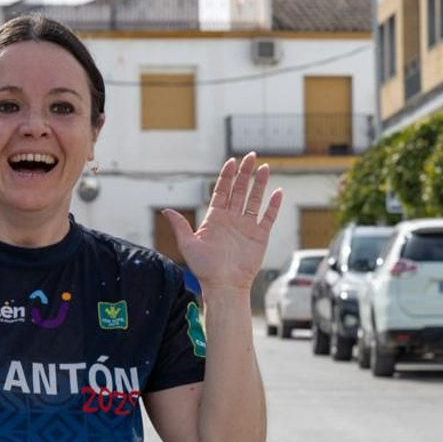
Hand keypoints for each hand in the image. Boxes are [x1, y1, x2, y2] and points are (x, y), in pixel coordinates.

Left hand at [163, 153, 283, 293]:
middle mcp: (231, 219)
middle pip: (240, 190)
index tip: (232, 161)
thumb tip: (165, 210)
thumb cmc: (205, 268)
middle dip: (245, 173)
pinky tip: (277, 192)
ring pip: (254, 200)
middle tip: (251, 156)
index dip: (227, 176)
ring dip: (259, 184)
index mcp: (215, 218)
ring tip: (264, 167)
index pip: (222, 191)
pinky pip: (268, 217)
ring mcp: (246, 227)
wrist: (224, 285)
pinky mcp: (259, 236)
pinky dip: (273, 205)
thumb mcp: (189, 245)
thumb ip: (180, 226)